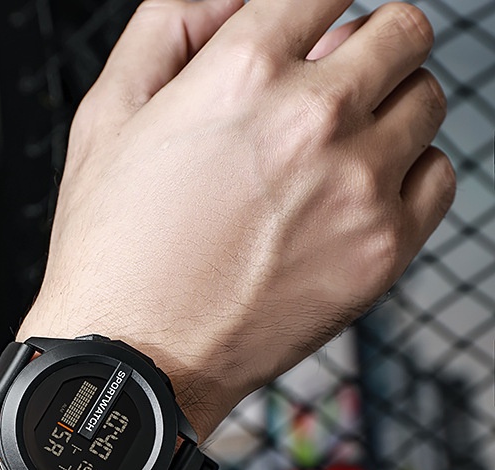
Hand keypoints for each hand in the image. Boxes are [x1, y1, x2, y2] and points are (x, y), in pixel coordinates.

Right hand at [19, 0, 455, 440]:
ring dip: (389, 109)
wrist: (134, 359)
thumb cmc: (114, 253)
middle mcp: (312, 120)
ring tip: (336, 152)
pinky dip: (407, 174)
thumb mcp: (106, 117)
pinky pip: (438, 176)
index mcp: (241, 74)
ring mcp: (357, 188)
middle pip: (401, 31)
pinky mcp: (382, 252)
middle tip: (332, 86)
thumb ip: (169, 26)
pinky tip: (356, 197)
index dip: (315, 10)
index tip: (311, 34)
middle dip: (366, 47)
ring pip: (426, 99)